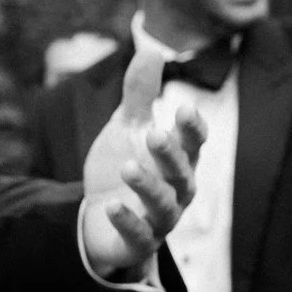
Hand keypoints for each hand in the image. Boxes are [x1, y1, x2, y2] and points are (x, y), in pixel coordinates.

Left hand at [79, 42, 206, 276]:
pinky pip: (139, 236)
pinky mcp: (138, 243)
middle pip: (182, 173)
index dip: (192, 128)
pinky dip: (128, 221)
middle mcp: (176, 191)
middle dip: (170, 154)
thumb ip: (140, 95)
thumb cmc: (124, 167)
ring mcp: (160, 219)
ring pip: (164, 205)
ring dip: (149, 186)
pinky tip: (112, 205)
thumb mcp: (128, 128)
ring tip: (128, 166)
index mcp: (178, 161)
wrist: (97, 217)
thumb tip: (151, 49)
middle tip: (153, 133)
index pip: (194, 144)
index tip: (183, 108)